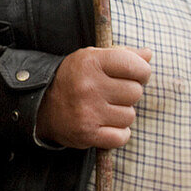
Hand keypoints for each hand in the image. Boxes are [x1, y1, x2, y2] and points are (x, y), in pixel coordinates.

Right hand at [35, 45, 151, 149]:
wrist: (41, 105)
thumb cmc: (75, 78)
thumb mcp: (92, 58)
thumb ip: (123, 54)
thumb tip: (149, 54)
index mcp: (91, 62)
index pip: (136, 66)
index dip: (142, 72)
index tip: (135, 75)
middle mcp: (88, 86)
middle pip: (135, 92)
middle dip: (129, 94)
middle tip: (113, 93)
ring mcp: (87, 112)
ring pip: (130, 115)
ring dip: (122, 114)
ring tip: (105, 108)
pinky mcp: (87, 134)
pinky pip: (122, 136)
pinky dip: (118, 133)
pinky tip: (106, 125)